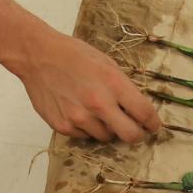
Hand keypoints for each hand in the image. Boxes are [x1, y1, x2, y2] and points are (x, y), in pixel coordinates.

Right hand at [10, 29, 163, 141]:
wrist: (38, 56)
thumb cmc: (74, 55)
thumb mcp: (106, 63)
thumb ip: (123, 87)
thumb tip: (137, 110)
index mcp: (113, 83)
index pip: (144, 113)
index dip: (153, 123)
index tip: (154, 126)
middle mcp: (98, 103)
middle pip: (130, 135)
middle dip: (136, 135)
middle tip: (134, 130)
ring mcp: (79, 118)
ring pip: (106, 137)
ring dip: (107, 128)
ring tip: (96, 111)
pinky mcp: (63, 126)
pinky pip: (84, 136)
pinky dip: (86, 128)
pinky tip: (78, 111)